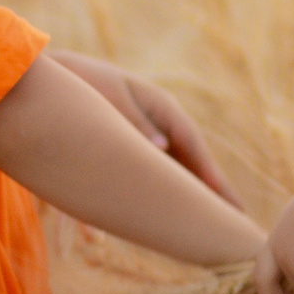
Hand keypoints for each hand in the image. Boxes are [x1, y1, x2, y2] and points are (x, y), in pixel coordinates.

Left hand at [51, 51, 245, 211]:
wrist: (56, 75)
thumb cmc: (82, 83)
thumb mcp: (110, 98)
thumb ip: (134, 121)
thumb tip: (161, 146)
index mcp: (160, 106)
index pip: (192, 143)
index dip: (209, 171)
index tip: (224, 197)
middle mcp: (160, 121)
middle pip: (191, 159)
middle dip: (213, 187)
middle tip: (237, 215)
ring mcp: (148, 133)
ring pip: (177, 167)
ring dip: (194, 191)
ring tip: (214, 218)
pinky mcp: (133, 144)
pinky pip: (156, 170)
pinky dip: (169, 188)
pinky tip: (177, 208)